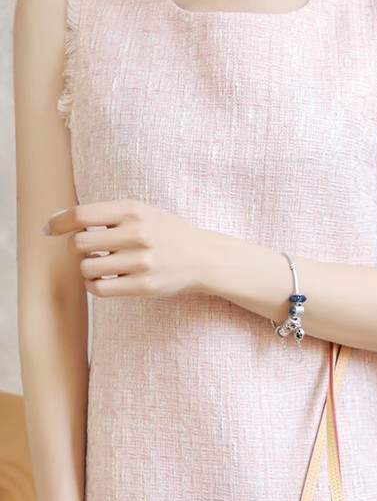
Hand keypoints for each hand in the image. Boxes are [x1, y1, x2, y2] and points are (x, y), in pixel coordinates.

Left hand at [42, 200, 212, 297]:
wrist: (204, 258)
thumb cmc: (167, 234)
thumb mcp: (143, 212)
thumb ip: (108, 215)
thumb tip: (61, 222)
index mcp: (133, 210)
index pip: (81, 215)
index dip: (59, 222)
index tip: (48, 229)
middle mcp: (136, 234)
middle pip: (80, 243)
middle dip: (77, 249)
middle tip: (88, 251)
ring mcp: (141, 262)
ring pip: (87, 268)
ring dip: (86, 269)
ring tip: (99, 266)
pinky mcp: (143, 286)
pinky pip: (101, 289)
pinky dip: (94, 286)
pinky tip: (102, 281)